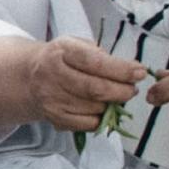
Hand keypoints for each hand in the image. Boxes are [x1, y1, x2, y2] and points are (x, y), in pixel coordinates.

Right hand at [25, 36, 145, 136]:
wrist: (29, 78)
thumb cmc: (61, 59)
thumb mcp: (76, 45)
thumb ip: (99, 54)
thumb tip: (127, 71)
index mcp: (61, 52)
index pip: (96, 62)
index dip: (121, 69)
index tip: (140, 72)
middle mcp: (53, 75)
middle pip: (96, 89)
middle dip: (122, 91)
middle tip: (132, 89)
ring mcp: (52, 99)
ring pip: (95, 108)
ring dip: (112, 105)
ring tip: (116, 97)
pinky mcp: (55, 118)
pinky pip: (88, 124)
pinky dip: (102, 118)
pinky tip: (101, 108)